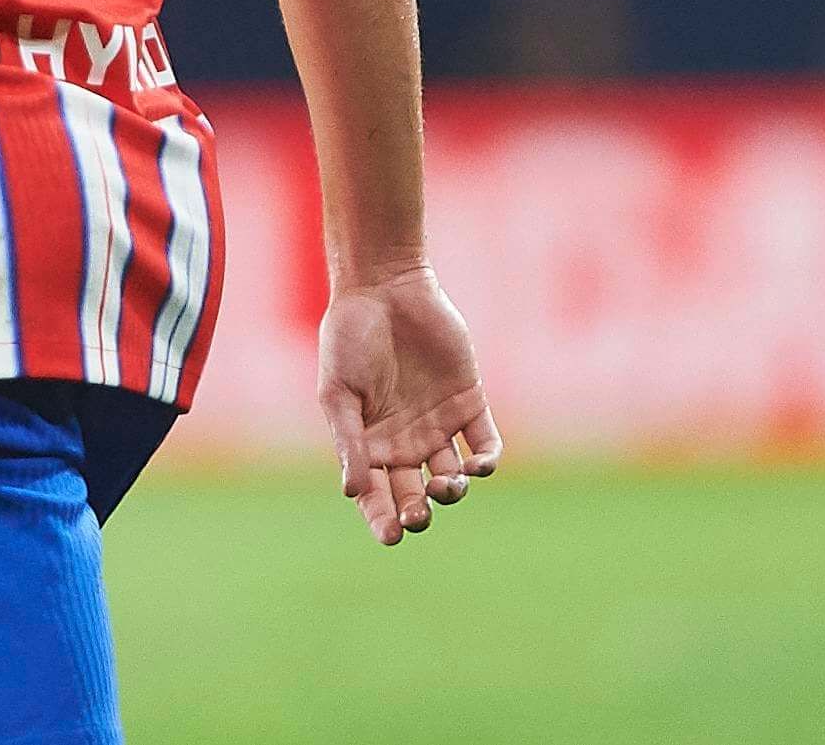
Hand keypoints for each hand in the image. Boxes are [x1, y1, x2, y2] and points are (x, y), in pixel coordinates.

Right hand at [317, 265, 502, 545]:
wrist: (383, 289)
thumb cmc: (349, 338)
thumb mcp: (337, 392)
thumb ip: (348, 441)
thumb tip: (352, 491)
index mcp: (368, 443)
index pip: (376, 496)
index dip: (382, 519)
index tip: (393, 535)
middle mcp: (404, 442)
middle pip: (415, 495)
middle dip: (417, 512)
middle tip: (419, 515)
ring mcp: (439, 425)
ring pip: (452, 477)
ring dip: (453, 491)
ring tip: (447, 485)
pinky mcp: (470, 404)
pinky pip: (485, 444)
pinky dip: (487, 462)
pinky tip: (478, 466)